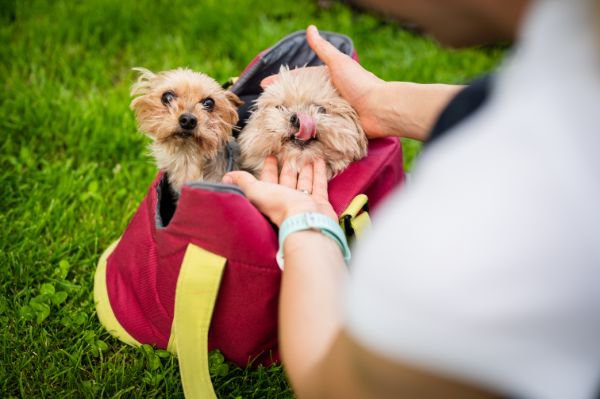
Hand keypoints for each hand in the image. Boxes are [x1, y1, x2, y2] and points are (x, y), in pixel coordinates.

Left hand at [223, 157, 336, 226]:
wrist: (303, 220)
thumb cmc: (278, 206)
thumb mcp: (256, 191)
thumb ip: (243, 182)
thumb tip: (226, 177)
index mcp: (270, 197)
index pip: (268, 180)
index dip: (269, 168)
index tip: (270, 156)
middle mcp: (286, 200)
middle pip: (287, 180)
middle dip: (288, 167)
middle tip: (291, 153)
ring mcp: (303, 201)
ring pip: (303, 181)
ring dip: (305, 168)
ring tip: (308, 155)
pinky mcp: (319, 202)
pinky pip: (318, 184)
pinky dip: (318, 172)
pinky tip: (319, 160)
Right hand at [262, 25, 463, 141]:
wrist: (379, 109)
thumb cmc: (360, 84)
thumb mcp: (338, 63)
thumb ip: (324, 49)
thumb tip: (310, 28)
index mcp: (327, 80)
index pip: (298, 79)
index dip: (281, 82)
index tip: (264, 86)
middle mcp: (327, 96)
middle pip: (299, 98)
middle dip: (282, 102)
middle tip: (264, 107)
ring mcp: (330, 113)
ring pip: (306, 115)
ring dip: (291, 118)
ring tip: (273, 122)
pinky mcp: (334, 128)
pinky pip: (316, 130)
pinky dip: (305, 132)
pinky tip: (291, 136)